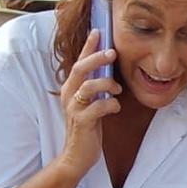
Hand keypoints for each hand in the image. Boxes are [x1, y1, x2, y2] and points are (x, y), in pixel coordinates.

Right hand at [57, 30, 120, 177]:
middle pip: (80, 69)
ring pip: (89, 86)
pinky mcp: (82, 122)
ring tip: (117, 90)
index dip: (88, 46)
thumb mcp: (91, 103)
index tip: (99, 31)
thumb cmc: (87, 127)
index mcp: (71, 88)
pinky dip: (111, 105)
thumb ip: (96, 88)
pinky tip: (115, 108)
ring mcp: (73, 108)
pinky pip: (98, 107)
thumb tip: (109, 70)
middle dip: (96, 58)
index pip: (79, 62)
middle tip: (112, 53)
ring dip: (107, 84)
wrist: (76, 156)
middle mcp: (68, 95)